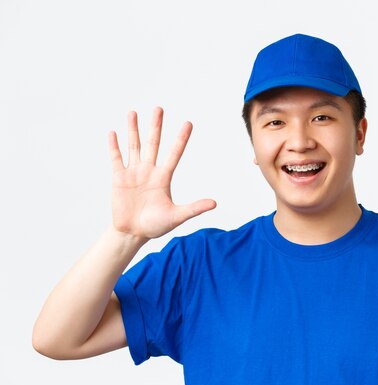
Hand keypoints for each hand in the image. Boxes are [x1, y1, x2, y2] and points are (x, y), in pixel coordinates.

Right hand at [108, 107, 215, 239]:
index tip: (188, 123)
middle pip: (153, 144)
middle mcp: (149, 171)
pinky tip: (113, 132)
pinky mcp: (118, 178)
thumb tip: (215, 204)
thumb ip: (194, 208)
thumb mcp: (177, 216)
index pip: (174, 153)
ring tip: (133, 113)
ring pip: (134, 146)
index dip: (181, 139)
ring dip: (133, 130)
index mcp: (164, 177)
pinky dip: (114, 146)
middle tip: (159, 108)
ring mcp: (133, 173)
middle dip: (156, 126)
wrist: (133, 233)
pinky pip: (116, 159)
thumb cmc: (155, 226)